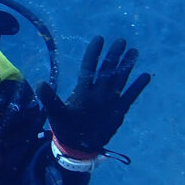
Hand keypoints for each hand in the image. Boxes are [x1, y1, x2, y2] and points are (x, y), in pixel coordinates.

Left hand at [36, 36, 150, 155]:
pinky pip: (130, 96)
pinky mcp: (118, 111)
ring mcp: (109, 100)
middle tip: (121, 41)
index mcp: (83, 89)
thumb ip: (49, 98)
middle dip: (114, 55)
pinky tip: (145, 76)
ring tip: (133, 52)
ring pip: (120, 79)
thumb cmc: (65, 127)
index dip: (94, 53)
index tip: (99, 39)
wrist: (77, 146)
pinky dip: (137, 87)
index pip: (89, 67)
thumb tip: (38, 83)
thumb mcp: (55, 112)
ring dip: (126, 66)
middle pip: (107, 69)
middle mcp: (98, 91)